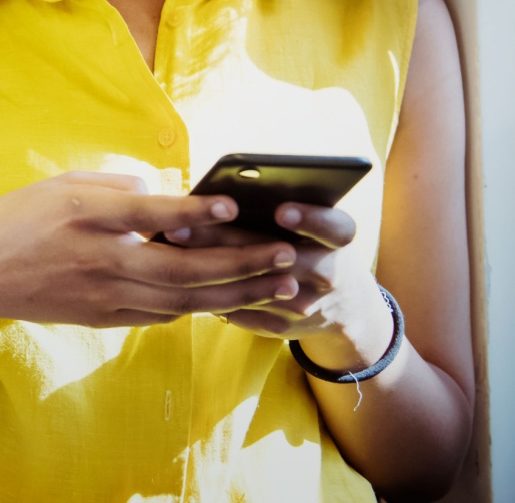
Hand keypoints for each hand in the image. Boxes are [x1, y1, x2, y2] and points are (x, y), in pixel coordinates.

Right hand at [0, 171, 300, 329]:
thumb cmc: (16, 219)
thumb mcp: (62, 184)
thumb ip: (117, 187)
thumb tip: (166, 196)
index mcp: (87, 216)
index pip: (151, 214)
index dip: (195, 211)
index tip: (233, 204)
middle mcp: (99, 260)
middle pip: (182, 268)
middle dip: (241, 263)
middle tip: (285, 254)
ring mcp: (102, 295)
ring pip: (182, 299)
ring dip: (236, 293)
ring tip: (279, 284)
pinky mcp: (102, 318)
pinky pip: (161, 315)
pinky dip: (198, 307)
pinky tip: (229, 298)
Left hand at [168, 202, 391, 371]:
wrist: (343, 306)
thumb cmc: (313, 245)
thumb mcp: (314, 226)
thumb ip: (281, 206)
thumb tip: (221, 188)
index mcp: (338, 241)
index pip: (334, 228)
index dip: (310, 220)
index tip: (280, 211)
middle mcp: (329, 274)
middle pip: (279, 257)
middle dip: (228, 239)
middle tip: (182, 224)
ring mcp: (306, 305)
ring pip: (253, 287)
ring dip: (209, 268)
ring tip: (172, 246)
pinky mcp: (282, 327)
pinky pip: (243, 311)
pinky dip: (211, 292)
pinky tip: (176, 274)